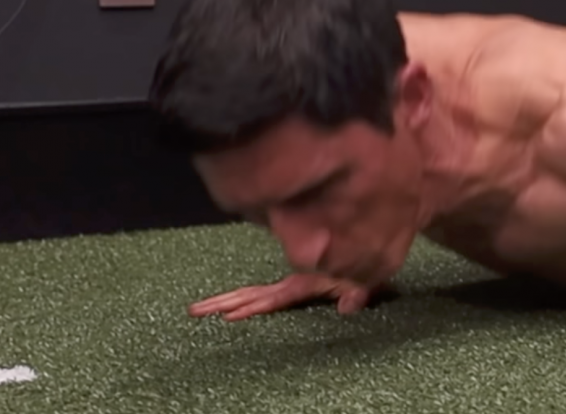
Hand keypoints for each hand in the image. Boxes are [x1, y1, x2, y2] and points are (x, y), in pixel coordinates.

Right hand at [189, 273, 377, 321]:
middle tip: (194, 310)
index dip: (251, 307)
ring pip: (251, 293)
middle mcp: (290, 284)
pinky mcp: (292, 288)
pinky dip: (241, 300)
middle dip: (223, 302)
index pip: (270, 299)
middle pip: (250, 294)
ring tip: (197, 309)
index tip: (227, 316)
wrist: (371, 249)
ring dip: (224, 300)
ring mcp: (289, 285)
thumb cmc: (367, 267)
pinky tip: (226, 309)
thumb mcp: (365, 281)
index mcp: (303, 284)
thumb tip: (348, 309)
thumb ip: (357, 293)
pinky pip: (261, 295)